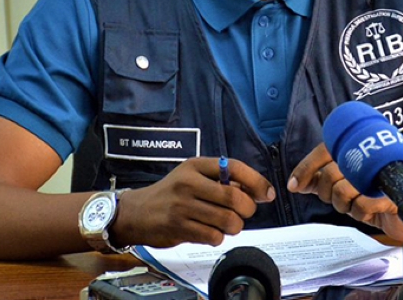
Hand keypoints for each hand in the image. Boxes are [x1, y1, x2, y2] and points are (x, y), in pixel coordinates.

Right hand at [110, 157, 274, 247]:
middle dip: (248, 209)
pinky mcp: (179, 228)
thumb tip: (256, 190)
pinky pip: (213, 236)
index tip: (266, 193)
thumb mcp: (192, 176)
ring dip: (234, 226)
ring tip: (226, 224)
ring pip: (228, 220)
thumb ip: (220, 180)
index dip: (256, 181)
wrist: (136, 212)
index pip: (235, 168)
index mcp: (196, 166)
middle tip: (244, 212)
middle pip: (235, 197)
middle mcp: (189, 183)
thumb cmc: (170, 194)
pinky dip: (218, 238)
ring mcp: (183, 206)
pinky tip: (209, 232)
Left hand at [288, 144, 402, 240]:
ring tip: (358, 202)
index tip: (294, 185)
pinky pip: (361, 206)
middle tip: (341, 197)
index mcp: (353, 152)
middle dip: (328, 193)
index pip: (323, 151)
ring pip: (342, 191)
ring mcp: (378, 175)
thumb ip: (320, 182)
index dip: (305, 168)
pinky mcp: (389, 193)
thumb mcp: (342, 188)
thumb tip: (295, 183)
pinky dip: (362, 213)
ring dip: (346, 205)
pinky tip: (371, 210)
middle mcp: (365, 159)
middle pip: (329, 174)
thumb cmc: (372, 196)